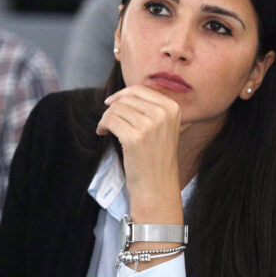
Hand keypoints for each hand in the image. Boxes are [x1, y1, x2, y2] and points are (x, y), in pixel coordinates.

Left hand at [96, 85, 183, 223]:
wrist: (157, 187)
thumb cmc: (156, 158)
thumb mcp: (163, 127)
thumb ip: (150, 108)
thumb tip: (122, 94)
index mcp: (172, 108)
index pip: (140, 89)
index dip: (122, 95)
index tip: (112, 103)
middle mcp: (163, 114)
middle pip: (127, 98)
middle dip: (112, 108)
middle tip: (108, 121)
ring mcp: (150, 125)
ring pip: (116, 109)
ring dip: (106, 118)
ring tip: (106, 129)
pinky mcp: (134, 138)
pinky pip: (110, 120)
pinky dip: (102, 126)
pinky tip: (103, 133)